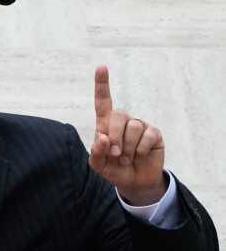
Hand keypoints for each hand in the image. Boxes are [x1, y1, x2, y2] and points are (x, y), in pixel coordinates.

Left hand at [89, 65, 166, 205]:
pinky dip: (140, 150)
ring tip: (127, 158)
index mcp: (106, 125)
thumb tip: (102, 138)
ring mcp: (140, 126)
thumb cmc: (114, 170)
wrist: (134, 182)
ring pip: (133, 126)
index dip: (102, 85)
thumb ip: (96, 153)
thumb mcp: (99, 165)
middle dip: (115, 136)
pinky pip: (147, 135)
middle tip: (115, 154)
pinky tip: (139, 156)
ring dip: (128, 147)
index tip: (101, 67)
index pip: (103, 102)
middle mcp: (123, 122)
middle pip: (118, 115)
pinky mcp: (154, 133)